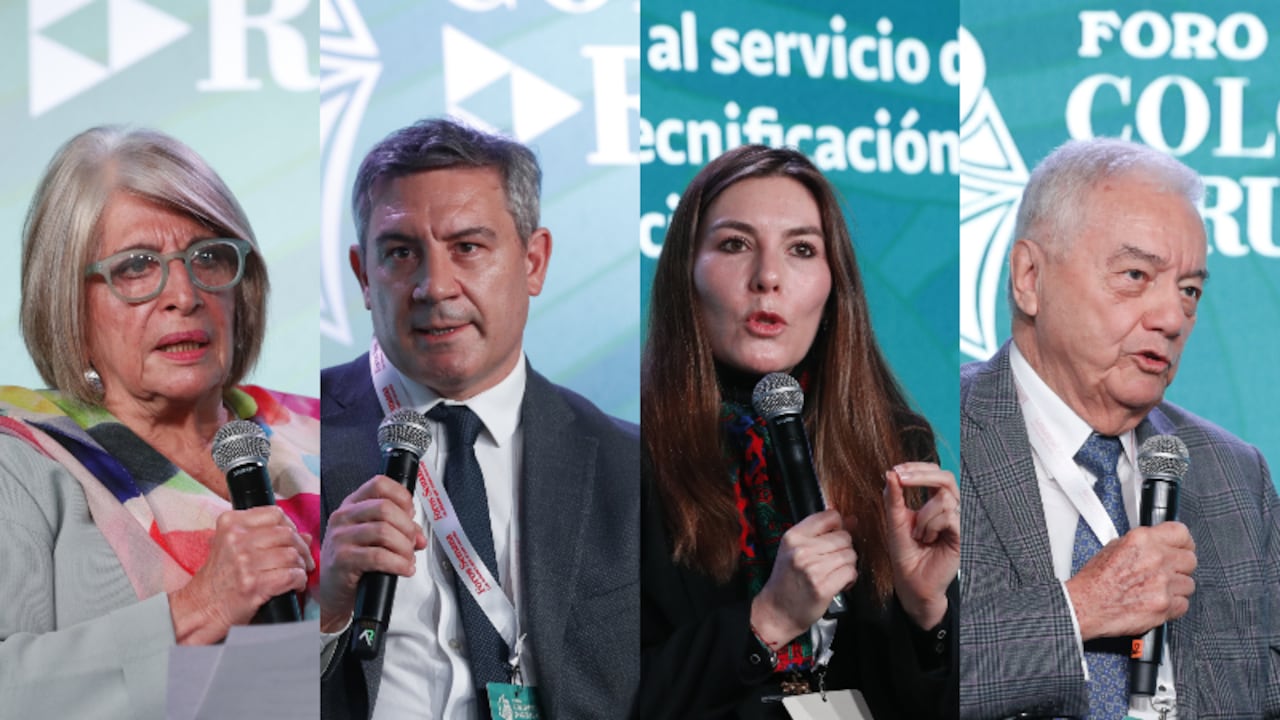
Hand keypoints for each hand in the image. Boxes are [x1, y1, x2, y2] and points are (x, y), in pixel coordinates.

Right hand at [170, 506, 314, 644]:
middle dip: (302, 548)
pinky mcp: (254, 584)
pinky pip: (291, 576)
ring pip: (292, 555)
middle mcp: (236, 539)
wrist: (201, 608)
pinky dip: (299, 580)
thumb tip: (305, 535)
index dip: (290, 526)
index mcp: (230, 523)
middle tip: (304, 559)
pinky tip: (296, 585)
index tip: (294, 537)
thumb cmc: (218, 579)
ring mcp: (245, 562)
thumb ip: (266, 536)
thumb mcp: (233, 547)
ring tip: (298, 572)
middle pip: (287, 534)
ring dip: (301, 566)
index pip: (274, 514)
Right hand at [317, 475, 427, 632]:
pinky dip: (398, 563)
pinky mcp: (342, 560)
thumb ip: (398, 530)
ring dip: (404, 547)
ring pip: (384, 531)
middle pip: (385, 508)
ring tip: (408, 559)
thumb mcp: (372, 539)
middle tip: (412, 543)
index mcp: (352, 506)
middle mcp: (343, 517)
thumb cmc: (353, 563)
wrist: (332, 593)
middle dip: (407, 527)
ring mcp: (340, 538)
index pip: (379, 484)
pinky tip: (403, 569)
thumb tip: (419, 536)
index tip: (410, 514)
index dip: (402, 497)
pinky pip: (378, 556)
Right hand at [750, 509, 856, 647]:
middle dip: (844, 550)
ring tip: (834, 573)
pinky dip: (849, 579)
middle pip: (844, 537)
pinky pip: (850, 573)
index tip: (834, 538)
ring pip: (850, 555)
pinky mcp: (823, 587)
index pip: (830, 516)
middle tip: (832, 562)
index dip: (838, 527)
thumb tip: (852, 519)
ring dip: (847, 565)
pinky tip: (838, 583)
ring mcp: (812, 569)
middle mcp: (802, 550)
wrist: (777, 611)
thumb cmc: (788, 580)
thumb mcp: (796, 550)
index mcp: (793, 537)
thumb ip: (822, 533)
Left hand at [884, 462, 958, 628]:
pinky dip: (932, 526)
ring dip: (924, 515)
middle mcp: (948, 508)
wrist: (911, 580)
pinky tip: (928, 539)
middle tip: (902, 478)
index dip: (917, 467)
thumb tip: (891, 473)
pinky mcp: (962, 535)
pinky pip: (949, 516)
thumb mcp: (895, 520)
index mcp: (933, 501)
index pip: (933, 473)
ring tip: (918, 534)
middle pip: (946, 477)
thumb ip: (894, 497)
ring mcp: (956, 521)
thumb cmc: (905, 552)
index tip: (897, 470)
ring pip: (944, 498)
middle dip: (922, 475)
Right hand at [1065, 521, 1195, 640]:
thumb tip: (1156, 544)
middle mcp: (1156, 559)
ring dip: (1176, 587)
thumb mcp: (1113, 547)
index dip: (1184, 542)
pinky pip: (1183, 604)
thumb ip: (1141, 544)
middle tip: (1168, 571)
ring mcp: (1163, 583)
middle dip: (1180, 566)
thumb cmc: (1095, 580)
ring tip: (1157, 589)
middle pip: (1190, 559)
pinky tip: (1157, 601)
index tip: (1183, 548)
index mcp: (1143, 540)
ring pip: (1188, 584)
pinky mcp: (1165, 605)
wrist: (1086, 605)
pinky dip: (1173, 605)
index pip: (1181, 533)